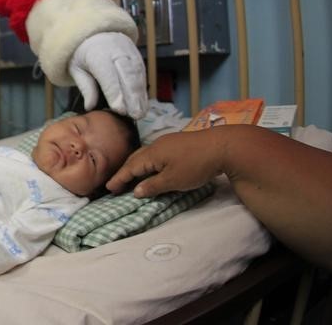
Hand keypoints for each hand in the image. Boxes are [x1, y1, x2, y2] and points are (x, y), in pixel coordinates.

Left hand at [68, 32, 148, 118]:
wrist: (95, 33)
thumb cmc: (83, 55)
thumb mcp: (76, 68)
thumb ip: (85, 86)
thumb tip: (89, 106)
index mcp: (97, 53)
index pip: (108, 75)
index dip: (115, 93)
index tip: (120, 110)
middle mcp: (116, 51)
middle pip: (127, 75)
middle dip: (132, 96)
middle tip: (135, 115)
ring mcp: (129, 52)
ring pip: (137, 74)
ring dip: (140, 95)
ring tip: (140, 113)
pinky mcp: (137, 56)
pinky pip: (142, 73)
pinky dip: (143, 90)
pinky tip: (143, 104)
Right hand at [105, 130, 225, 196]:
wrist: (222, 146)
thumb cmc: (195, 165)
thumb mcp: (173, 181)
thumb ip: (153, 186)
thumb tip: (136, 190)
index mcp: (152, 154)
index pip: (130, 167)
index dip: (119, 178)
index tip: (109, 188)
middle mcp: (156, 145)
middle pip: (135, 158)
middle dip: (125, 171)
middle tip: (117, 184)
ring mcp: (168, 142)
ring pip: (145, 155)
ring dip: (136, 166)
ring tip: (131, 177)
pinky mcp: (177, 143)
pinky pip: (155, 153)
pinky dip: (147, 163)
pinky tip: (152, 168)